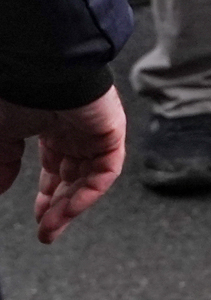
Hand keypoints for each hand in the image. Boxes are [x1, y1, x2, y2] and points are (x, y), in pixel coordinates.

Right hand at [0, 89, 128, 241]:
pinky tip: (70, 210)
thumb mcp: (2, 134)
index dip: (47, 193)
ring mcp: (95, 131)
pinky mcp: (111, 132)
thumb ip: (2, 161)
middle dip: (59, 206)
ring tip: (52, 229)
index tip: (38, 216)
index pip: (56, 166)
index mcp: (52, 125)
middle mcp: (76, 129)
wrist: (40, 68)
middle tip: (47, 231)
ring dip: (71, 206)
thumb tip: (0, 189)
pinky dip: (89, 193)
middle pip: (74, 176)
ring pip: (89, 178)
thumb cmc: (17, 91)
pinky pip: (106, 171)